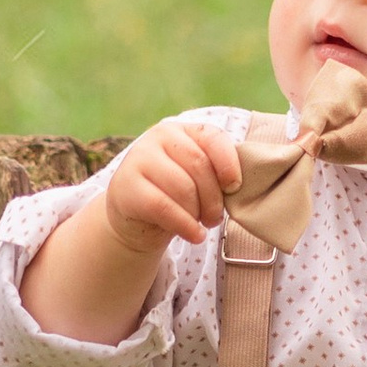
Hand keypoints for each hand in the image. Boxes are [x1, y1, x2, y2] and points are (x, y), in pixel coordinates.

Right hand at [20, 115, 238, 345]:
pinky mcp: (126, 187)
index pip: (213, 137)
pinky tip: (194, 235)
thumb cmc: (174, 194)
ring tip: (201, 225)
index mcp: (182, 130)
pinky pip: (164, 207)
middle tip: (215, 218)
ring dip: (198, 213)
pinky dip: (185, 225)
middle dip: (214, 197)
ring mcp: (138, 159)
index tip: (235, 187)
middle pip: (199, 165)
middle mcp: (158, 137)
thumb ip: (214, 171)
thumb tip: (240, 185)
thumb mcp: (194, 176)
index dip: (229, 163)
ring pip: (183, 187)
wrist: (133, 216)